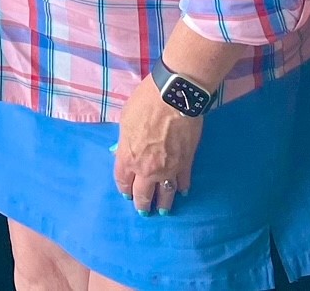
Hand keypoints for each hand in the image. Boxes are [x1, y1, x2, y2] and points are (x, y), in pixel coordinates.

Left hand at [114, 75, 202, 214]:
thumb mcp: (125, 120)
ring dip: (164, 204)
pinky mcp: (186, 164)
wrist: (173, 97)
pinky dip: (182, 188)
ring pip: (165, 194)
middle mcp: (147, 170)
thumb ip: (125, 140)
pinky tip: (182, 192)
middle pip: (143, 194)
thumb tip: (126, 148)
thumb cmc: (144, 104)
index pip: (123, 181)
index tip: (126, 195)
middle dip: (142, 204)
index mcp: (128, 158)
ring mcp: (168, 169)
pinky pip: (183, 181)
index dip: (125, 189)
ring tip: (163, 210)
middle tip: (144, 211)